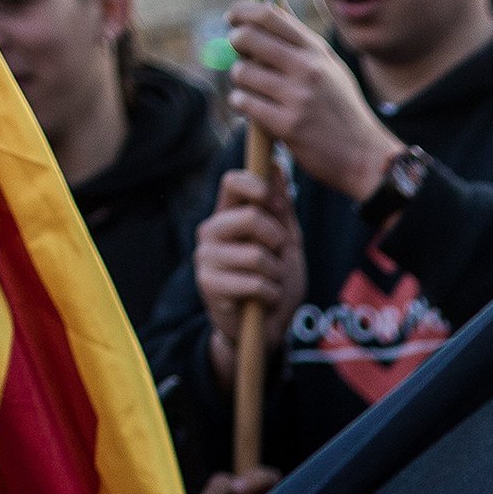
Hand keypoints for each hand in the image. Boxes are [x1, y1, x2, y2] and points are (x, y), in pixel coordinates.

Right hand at [193, 168, 303, 387]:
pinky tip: (263, 300)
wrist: (265, 329)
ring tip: (269, 283)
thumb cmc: (275, 281)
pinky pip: (255, 283)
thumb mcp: (286, 241)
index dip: (259, 187)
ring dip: (276, 274)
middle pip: (251, 217)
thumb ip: (282, 207)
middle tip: (277, 259)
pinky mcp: (209, 285)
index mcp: (228, 215)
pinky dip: (271, 294)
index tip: (278, 206)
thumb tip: (277, 164)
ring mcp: (206, 258)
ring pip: (257, 255)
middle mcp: (210, 231)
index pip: (233, 181)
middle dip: (277, 241)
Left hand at [226, 0, 400, 200]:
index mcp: (316, 52)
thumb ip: (302, 42)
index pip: (269, 15)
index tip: (233, 18)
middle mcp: (307, 69)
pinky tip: (251, 107)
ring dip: (239, 80)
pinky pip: (244, 103)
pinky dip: (241, 103)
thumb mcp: (331, 68)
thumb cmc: (343, 111)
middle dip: (235, 43)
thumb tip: (272, 9)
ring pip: (242, 73)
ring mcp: (297, 97)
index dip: (242, 12)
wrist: (364, 156)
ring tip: (252, 88)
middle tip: (239, 54)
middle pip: (248, 38)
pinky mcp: (287, 125)